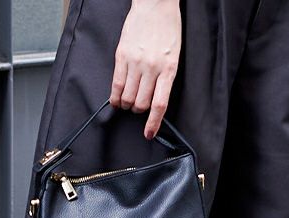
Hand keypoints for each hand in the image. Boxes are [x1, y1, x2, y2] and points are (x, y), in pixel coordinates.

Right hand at [110, 0, 181, 138]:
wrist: (156, 6)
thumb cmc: (167, 30)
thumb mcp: (173, 58)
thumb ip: (164, 79)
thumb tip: (154, 102)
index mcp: (168, 70)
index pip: (159, 104)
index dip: (153, 123)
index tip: (148, 134)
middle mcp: (151, 68)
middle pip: (140, 104)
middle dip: (138, 110)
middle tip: (138, 106)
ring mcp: (135, 62)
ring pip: (127, 97)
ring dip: (126, 104)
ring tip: (128, 101)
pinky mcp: (122, 56)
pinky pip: (116, 84)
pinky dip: (115, 97)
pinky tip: (116, 99)